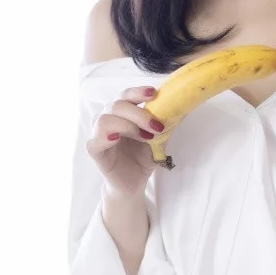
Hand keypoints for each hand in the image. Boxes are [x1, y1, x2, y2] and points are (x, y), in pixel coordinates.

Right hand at [86, 84, 164, 198]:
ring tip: (145, 138)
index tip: (153, 93)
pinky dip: (107, 136)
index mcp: (122, 112)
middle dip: (139, 114)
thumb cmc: (142, 158)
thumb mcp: (158, 139)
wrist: (133, 182)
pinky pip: (95, 138)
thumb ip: (165, 124)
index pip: (126, 95)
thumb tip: (181, 108)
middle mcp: (108, 118)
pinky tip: (117, 138)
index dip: (138, 92)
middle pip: (117, 104)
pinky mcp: (94, 149)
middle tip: (157, 127)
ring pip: (106, 119)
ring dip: (128, 126)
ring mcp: (98, 132)